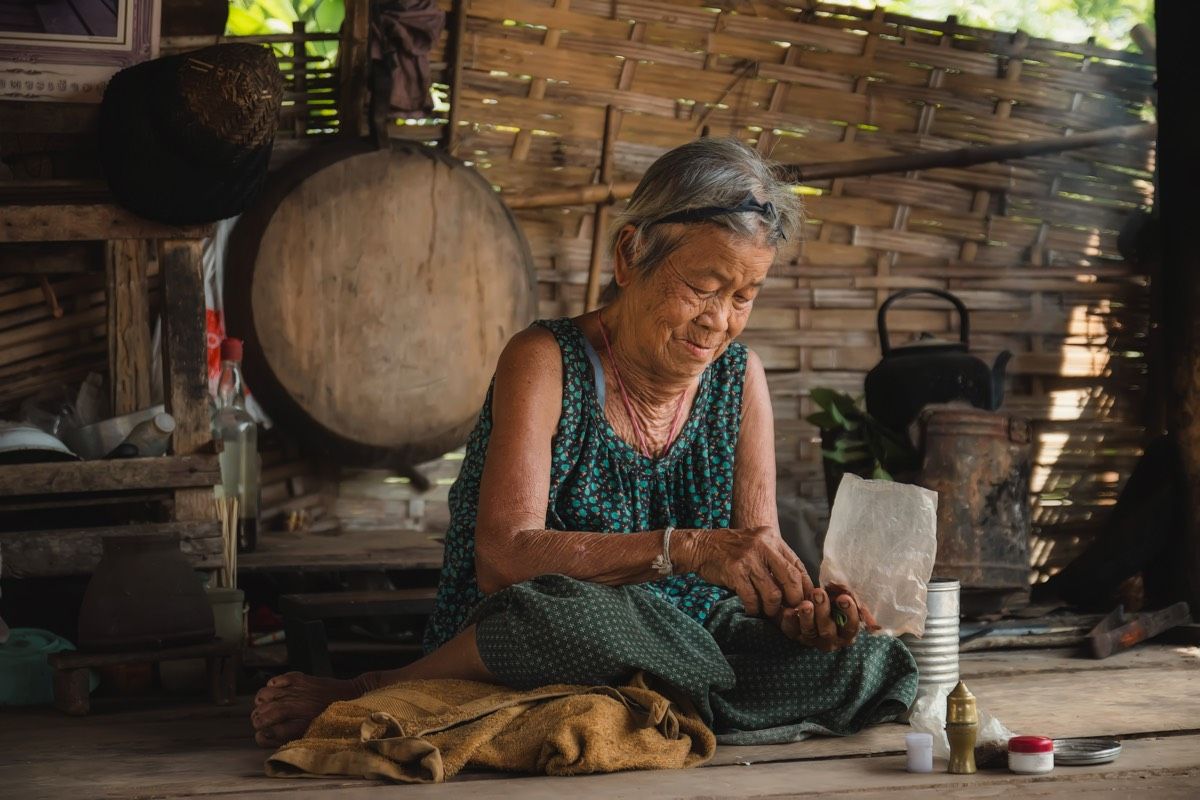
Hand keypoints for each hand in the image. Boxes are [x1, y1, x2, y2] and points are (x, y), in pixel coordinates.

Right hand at [679, 526, 813, 617]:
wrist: (700, 546)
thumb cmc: (730, 549)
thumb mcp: (756, 544)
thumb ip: (774, 558)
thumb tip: (796, 584)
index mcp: (771, 538)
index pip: (797, 564)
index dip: (805, 585)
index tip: (805, 599)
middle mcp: (762, 545)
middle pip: (791, 578)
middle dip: (794, 598)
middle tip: (790, 608)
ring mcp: (748, 558)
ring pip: (772, 592)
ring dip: (772, 607)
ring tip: (768, 611)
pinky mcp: (735, 571)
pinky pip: (751, 597)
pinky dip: (754, 608)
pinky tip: (751, 609)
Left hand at [774, 585, 877, 651]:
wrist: (814, 599)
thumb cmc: (834, 599)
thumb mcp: (845, 595)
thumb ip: (851, 597)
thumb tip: (861, 611)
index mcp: (847, 632)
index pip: (850, 626)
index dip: (848, 613)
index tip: (844, 597)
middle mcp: (831, 640)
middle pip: (828, 630)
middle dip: (823, 611)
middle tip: (819, 593)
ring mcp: (813, 640)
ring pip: (810, 632)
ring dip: (807, 617)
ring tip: (805, 603)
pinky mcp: (796, 636)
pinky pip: (792, 632)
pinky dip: (789, 622)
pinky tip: (788, 611)